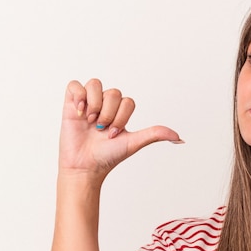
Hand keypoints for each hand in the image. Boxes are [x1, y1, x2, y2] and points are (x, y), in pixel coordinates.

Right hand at [59, 79, 182, 183]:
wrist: (85, 166)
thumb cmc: (108, 156)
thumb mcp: (134, 143)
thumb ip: (155, 135)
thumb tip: (180, 138)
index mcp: (120, 113)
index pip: (128, 101)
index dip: (122, 116)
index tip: (114, 134)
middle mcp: (105, 106)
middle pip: (113, 92)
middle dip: (109, 114)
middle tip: (101, 130)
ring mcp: (88, 104)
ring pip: (96, 84)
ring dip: (94, 104)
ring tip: (90, 121)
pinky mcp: (71, 104)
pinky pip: (75, 85)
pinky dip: (78, 97)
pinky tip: (79, 113)